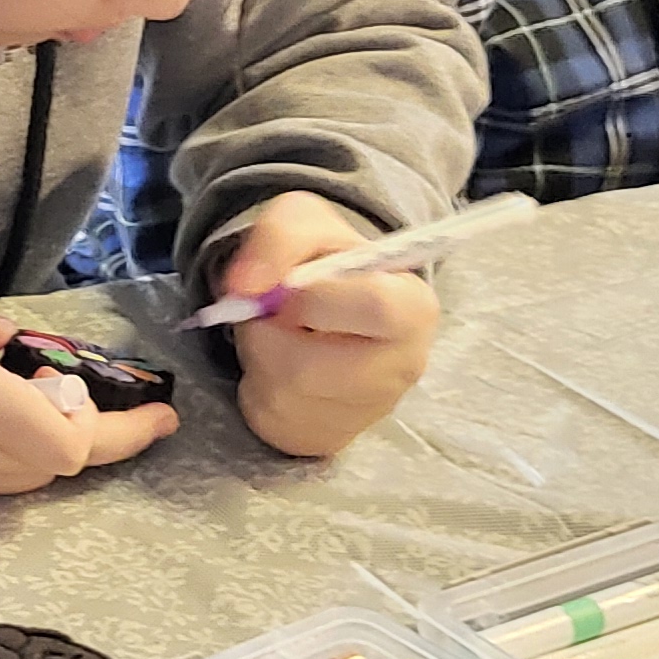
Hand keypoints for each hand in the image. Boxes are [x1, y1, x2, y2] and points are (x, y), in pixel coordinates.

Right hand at [0, 269, 174, 494]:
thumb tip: (25, 358)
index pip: (76, 446)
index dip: (123, 432)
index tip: (159, 411)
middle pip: (61, 468)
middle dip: (100, 439)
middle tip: (122, 404)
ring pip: (31, 478)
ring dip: (60, 447)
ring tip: (64, 402)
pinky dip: (23, 452)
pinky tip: (16, 415)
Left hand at [210, 193, 437, 459]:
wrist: (325, 306)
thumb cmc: (323, 262)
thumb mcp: (303, 221)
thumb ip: (276, 237)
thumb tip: (243, 287)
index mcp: (414, 308)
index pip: (374, 306)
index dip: (314, 297)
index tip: (287, 288)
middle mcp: (404, 368)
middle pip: (311, 365)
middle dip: (271, 332)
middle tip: (274, 311)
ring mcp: (369, 411)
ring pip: (284, 389)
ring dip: (259, 351)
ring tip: (278, 332)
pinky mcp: (329, 437)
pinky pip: (271, 414)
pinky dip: (256, 382)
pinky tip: (278, 362)